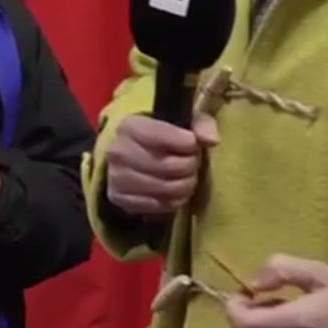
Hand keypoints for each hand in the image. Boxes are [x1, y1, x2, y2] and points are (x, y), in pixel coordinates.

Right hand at [104, 113, 219, 216]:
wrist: (133, 156)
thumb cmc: (164, 136)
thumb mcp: (184, 121)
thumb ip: (202, 125)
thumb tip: (211, 140)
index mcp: (131, 126)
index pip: (163, 136)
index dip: (187, 144)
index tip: (194, 146)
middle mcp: (118, 151)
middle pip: (167, 165)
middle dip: (189, 167)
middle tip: (193, 164)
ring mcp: (116, 176)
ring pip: (164, 188)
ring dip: (184, 186)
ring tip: (187, 178)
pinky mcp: (119, 198)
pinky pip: (157, 206)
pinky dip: (173, 202)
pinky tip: (176, 192)